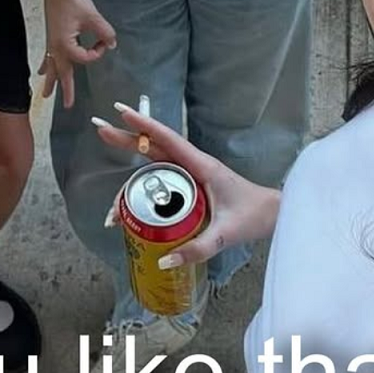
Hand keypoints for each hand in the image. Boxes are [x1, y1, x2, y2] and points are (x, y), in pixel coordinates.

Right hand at [41, 0, 116, 107]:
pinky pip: (47, 57)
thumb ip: (105, 32)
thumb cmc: (73, 1)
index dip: (98, 51)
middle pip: (60, 73)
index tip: (104, 41)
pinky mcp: (51, 37)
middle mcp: (56, 47)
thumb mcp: (93, 18)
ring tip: (46, 95)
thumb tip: (112, 43)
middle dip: (65, 89)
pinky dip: (44, 65)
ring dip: (50, 81)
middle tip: (68, 105)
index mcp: (65, 45)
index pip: (85, 58)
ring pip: (50, 67)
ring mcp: (51, 43)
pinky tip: (39, 72)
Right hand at [92, 104, 279, 266]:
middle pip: (156, 146)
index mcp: (202, 166)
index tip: (123, 113)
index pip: (169, 141)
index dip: (145, 127)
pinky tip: (132, 196)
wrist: (273, 213)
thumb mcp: (225, 234)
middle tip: (100, 127)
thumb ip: (197, 248)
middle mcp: (195, 164)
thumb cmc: (253, 216)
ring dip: (133, 158)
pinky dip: (144, 180)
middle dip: (128, 136)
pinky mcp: (192, 184)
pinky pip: (163, 177)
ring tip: (110, 167)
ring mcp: (193, 173)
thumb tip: (163, 260)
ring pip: (156, 161)